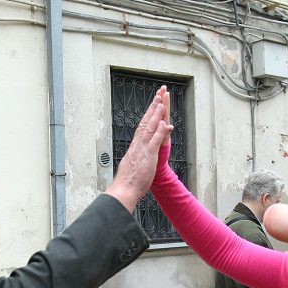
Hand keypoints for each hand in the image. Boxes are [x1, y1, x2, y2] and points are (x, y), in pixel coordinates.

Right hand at [105, 87, 172, 212]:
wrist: (123, 190)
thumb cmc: (128, 182)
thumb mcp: (132, 166)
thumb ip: (136, 158)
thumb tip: (136, 156)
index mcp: (135, 147)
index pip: (142, 127)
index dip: (148, 115)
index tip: (153, 105)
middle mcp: (137, 145)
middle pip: (145, 122)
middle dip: (152, 108)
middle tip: (158, 95)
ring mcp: (142, 150)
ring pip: (149, 128)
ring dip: (156, 115)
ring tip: (162, 103)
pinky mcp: (148, 157)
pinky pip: (154, 142)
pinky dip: (159, 132)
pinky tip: (164, 123)